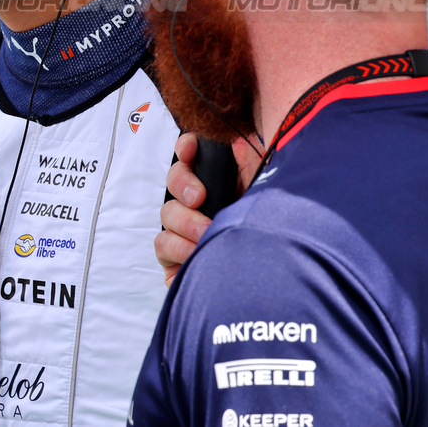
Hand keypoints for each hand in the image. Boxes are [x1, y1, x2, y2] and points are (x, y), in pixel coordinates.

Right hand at [155, 132, 264, 285]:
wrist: (264, 285)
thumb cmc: (265, 239)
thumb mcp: (264, 198)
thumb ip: (253, 167)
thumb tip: (237, 143)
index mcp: (217, 187)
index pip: (192, 157)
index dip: (186, 148)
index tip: (189, 149)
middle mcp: (195, 206)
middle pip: (173, 180)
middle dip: (183, 184)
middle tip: (200, 198)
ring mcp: (181, 230)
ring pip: (167, 213)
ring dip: (186, 223)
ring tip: (206, 234)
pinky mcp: (173, 258)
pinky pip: (162, 244)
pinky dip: (179, 248)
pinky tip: (197, 253)